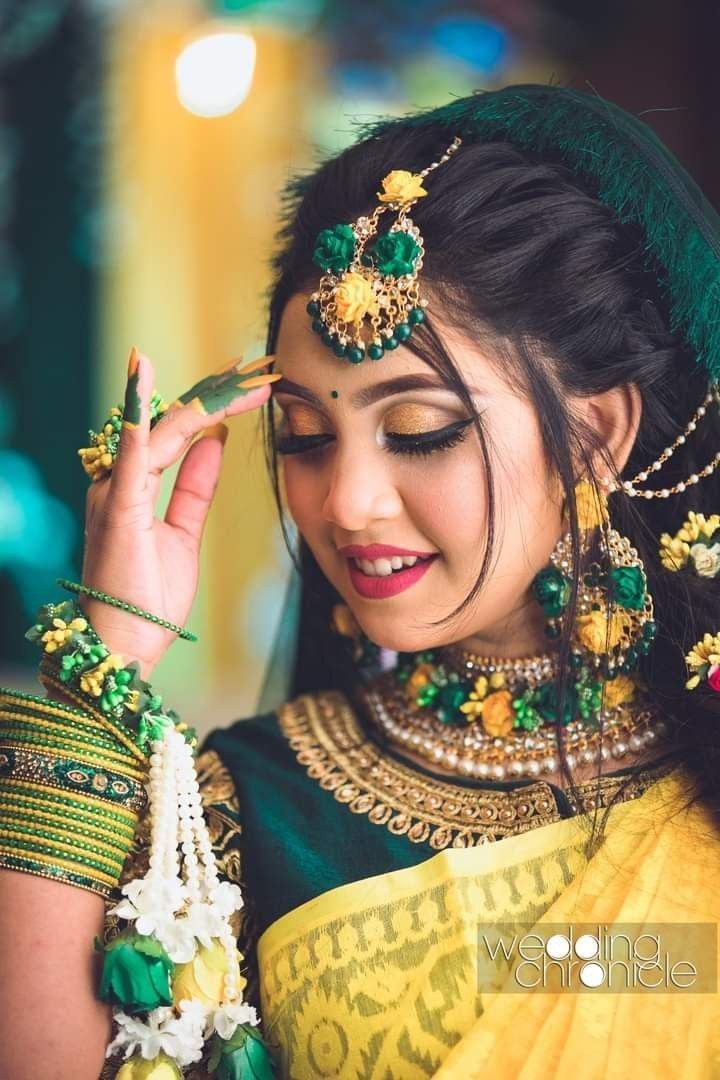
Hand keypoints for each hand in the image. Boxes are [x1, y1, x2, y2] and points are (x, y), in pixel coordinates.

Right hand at [78, 348, 278, 678]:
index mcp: (133, 485)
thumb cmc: (149, 596)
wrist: (129, 644)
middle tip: (258, 371)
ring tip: (240, 377)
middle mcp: (118, 479)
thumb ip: (194, 487)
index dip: (212, 405)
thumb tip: (214, 443)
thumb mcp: (183, 533)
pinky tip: (145, 376)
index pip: (176, 431)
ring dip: (205, 402)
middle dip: (218, 396)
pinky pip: (132, 452)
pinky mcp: (117, 505)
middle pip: (172, 423)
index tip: (249, 384)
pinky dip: (141, 415)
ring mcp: (115, 489)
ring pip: (163, 430)